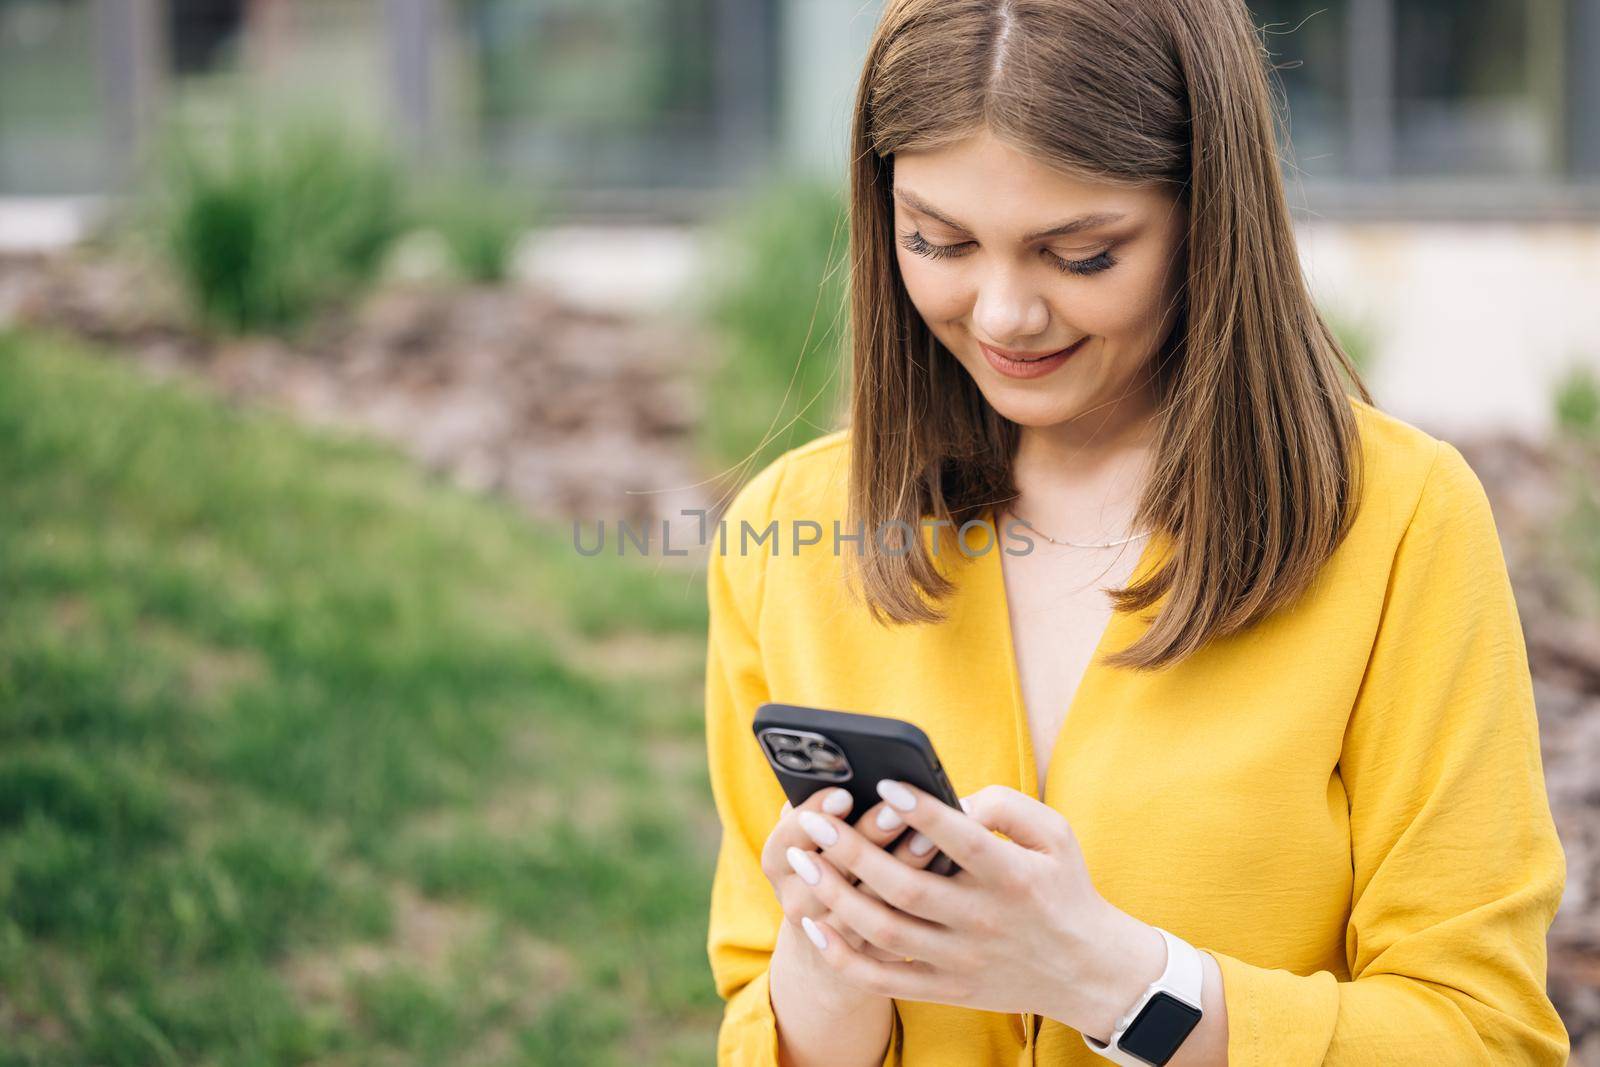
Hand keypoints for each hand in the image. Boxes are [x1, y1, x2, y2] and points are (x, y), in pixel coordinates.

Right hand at [760, 786, 950, 967]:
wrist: (832, 941)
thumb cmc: (828, 860)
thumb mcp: (812, 833)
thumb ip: (823, 806)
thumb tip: (849, 776)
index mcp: (779, 862)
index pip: (787, 838)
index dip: (814, 814)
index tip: (845, 794)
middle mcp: (797, 901)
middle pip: (832, 868)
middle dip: (868, 834)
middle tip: (897, 810)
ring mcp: (832, 934)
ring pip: (868, 902)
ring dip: (902, 866)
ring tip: (931, 837)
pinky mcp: (869, 956)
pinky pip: (896, 929)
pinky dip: (923, 899)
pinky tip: (946, 870)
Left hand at [785, 781, 1166, 1036]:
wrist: (1087, 970)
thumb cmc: (1063, 889)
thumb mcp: (1055, 834)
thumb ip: (1005, 805)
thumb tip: (948, 797)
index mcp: (1013, 879)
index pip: (963, 842)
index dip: (922, 812)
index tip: (882, 784)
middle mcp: (984, 921)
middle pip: (907, 888)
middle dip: (851, 850)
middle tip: (811, 819)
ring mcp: (961, 959)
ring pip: (885, 931)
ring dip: (835, 895)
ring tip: (801, 859)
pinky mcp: (946, 988)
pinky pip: (883, 978)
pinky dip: (843, 955)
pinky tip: (814, 924)